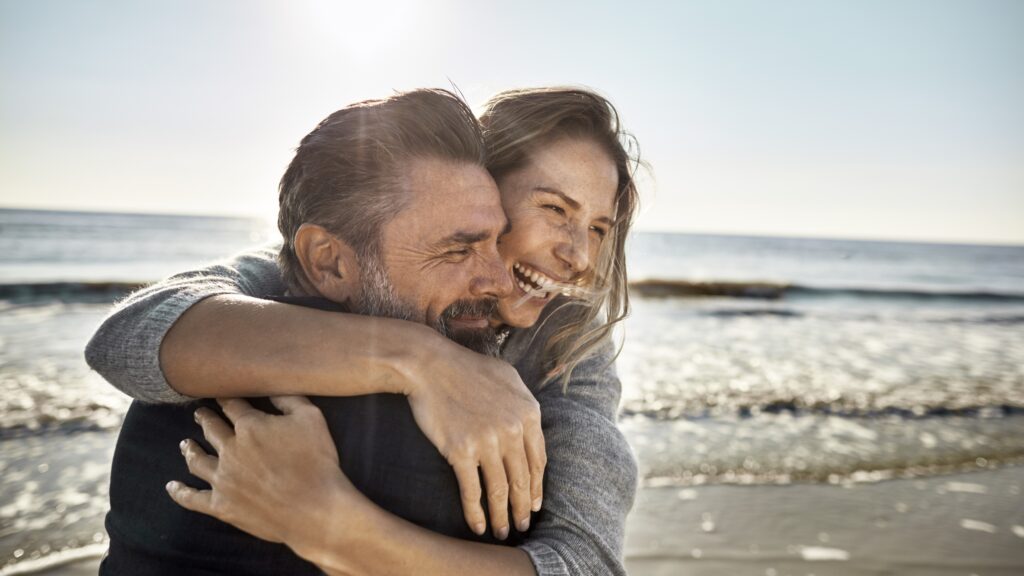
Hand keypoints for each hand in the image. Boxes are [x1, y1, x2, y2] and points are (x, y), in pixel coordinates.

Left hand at [166, 397, 357, 552]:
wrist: (313, 509)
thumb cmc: (317, 462)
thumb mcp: (311, 419)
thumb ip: (289, 398)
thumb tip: (272, 385)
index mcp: (250, 426)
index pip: (232, 405)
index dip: (226, 398)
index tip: (220, 393)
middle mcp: (230, 450)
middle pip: (211, 429)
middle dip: (205, 418)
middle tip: (199, 413)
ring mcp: (223, 479)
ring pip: (197, 460)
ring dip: (190, 449)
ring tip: (185, 443)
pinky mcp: (221, 505)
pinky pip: (193, 498)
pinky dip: (180, 492)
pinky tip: (172, 487)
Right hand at [405, 339, 545, 539]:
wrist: (429, 365)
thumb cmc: (466, 368)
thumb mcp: (508, 378)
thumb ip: (524, 404)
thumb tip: (532, 428)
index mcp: (529, 413)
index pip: (538, 460)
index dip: (536, 486)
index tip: (534, 502)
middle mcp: (512, 430)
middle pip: (522, 479)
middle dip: (523, 507)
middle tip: (523, 525)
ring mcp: (487, 442)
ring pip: (500, 489)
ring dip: (503, 516)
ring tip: (503, 531)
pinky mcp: (461, 451)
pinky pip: (472, 490)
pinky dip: (476, 513)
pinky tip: (478, 526)